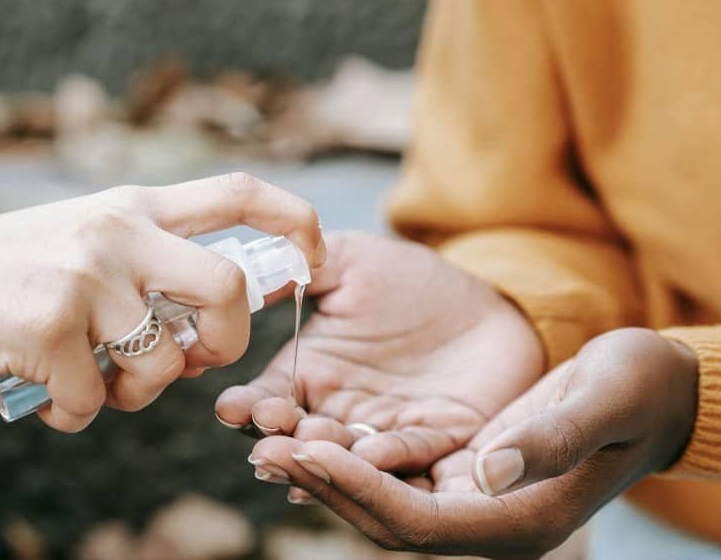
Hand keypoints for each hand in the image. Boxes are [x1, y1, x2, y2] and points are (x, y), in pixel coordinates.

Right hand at [0, 173, 324, 432]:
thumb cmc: (4, 271)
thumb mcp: (81, 239)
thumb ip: (143, 264)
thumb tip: (199, 339)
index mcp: (131, 206)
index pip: (237, 191)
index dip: (294, 219)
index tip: (317, 255)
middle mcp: (116, 232)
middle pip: (227, 288)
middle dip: (228, 340)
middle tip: (196, 359)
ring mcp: (83, 278)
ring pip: (161, 364)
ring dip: (134, 395)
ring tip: (93, 384)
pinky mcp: (46, 328)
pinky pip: (92, 403)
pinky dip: (75, 416)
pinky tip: (47, 400)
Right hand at [216, 233, 542, 494]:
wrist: (488, 300)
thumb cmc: (410, 280)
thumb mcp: (349, 261)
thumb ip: (297, 269)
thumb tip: (243, 276)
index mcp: (309, 374)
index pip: (268, 398)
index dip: (248, 407)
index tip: (233, 409)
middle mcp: (339, 412)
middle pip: (299, 438)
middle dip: (280, 442)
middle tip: (267, 442)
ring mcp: (384, 431)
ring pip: (348, 455)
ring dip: (328, 457)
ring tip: (312, 446)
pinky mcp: (438, 442)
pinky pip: (410, 455)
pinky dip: (388, 459)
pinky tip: (368, 455)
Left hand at [248, 328, 698, 558]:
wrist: (657, 391)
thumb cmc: (639, 388)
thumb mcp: (604, 398)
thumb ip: (550, 436)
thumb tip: (484, 470)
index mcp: (521, 518)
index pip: (421, 523)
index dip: (361, 491)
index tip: (309, 451)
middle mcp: (491, 521)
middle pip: (388, 521)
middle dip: (325, 486)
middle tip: (264, 446)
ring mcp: (476, 501)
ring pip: (383, 501)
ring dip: (327, 474)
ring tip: (268, 439)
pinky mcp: (465, 474)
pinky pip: (395, 478)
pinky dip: (351, 459)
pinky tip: (309, 432)